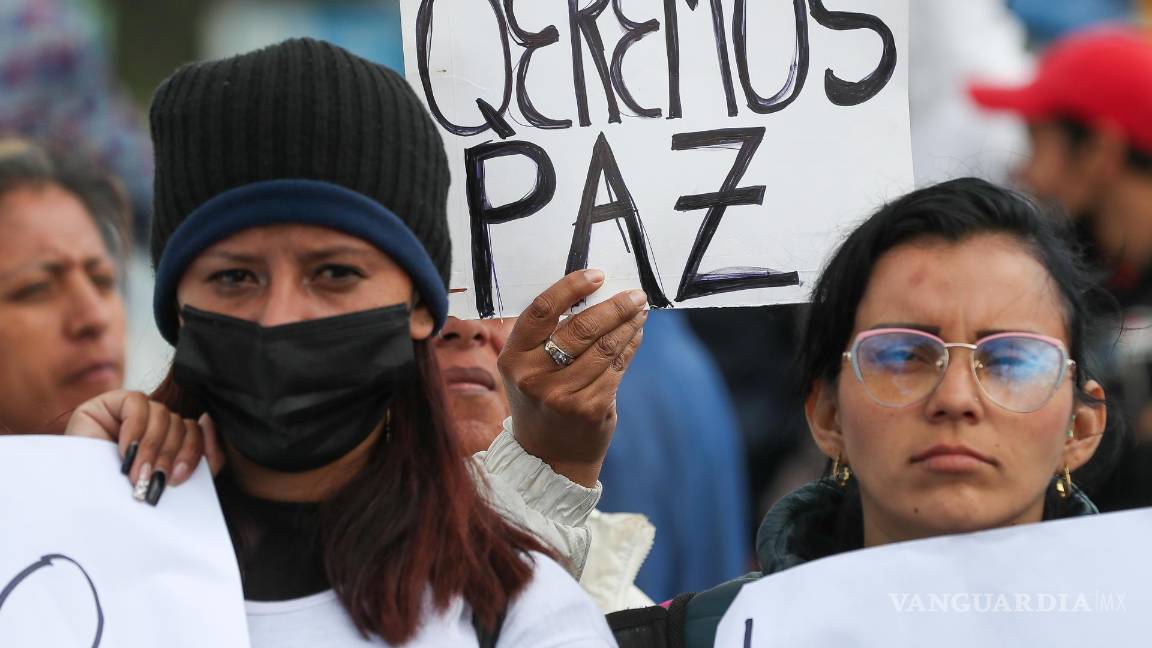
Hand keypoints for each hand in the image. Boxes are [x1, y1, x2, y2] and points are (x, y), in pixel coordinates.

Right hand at [65, 390, 224, 504]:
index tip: (183, 476)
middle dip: (173, 456)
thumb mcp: (162, 480)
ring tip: (137, 474)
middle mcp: (156, 424)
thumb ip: (195, 460)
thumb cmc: (118, 494)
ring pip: (165, 416)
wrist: (73, 498)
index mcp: (171, 441)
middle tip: (159, 482)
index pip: (199, 434)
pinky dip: (135, 430)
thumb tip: (208, 421)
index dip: (200, 451)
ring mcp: (135, 412)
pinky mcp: (112, 401)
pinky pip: (138, 404)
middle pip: (184, 426)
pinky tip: (124, 452)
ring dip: (152, 449)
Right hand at [498, 270, 646, 486]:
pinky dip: (630, 345)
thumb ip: (548, 335)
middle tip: (634, 294)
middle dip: (613, 306)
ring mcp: (562, 395)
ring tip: (639, 310)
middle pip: (580, 328)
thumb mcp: (527, 369)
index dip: (571, 288)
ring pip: (605, 347)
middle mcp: (533, 377)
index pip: (541, 311)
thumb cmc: (541, 400)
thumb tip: (593, 291)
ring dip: (628, 324)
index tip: (597, 275)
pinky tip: (636, 333)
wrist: (549, 457)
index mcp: (512, 358)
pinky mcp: (590, 408)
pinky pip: (617, 367)